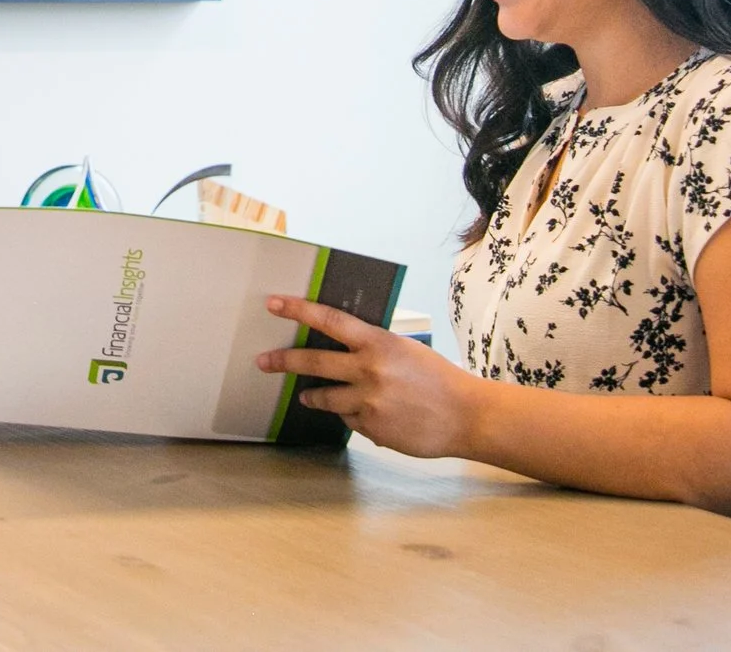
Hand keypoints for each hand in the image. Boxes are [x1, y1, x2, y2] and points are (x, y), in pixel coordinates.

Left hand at [252, 296, 486, 458]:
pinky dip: (352, 415)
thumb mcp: (405, 350)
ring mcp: (368, 401)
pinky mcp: (372, 427)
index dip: (298, 310)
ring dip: (312, 395)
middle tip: (263, 361)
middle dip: (284, 360)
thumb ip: (373, 348)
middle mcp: (369, 370)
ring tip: (306, 394)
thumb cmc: (439, 378)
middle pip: (314, 361)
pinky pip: (348, 419)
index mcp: (378, 343)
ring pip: (324, 396)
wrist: (467, 416)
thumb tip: (342, 344)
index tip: (273, 303)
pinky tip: (372, 414)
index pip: (330, 320)